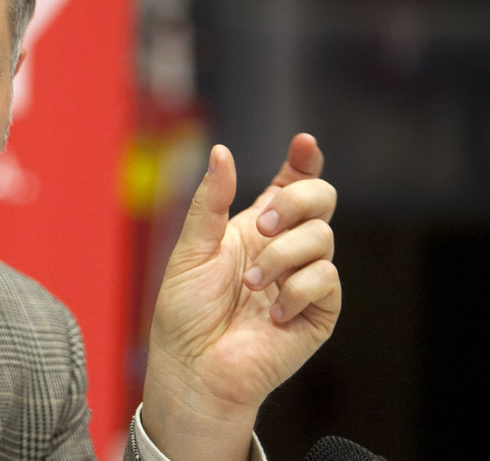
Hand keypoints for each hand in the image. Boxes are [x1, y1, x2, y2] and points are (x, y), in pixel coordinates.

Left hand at [141, 135, 339, 459]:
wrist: (194, 367)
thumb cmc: (185, 313)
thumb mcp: (191, 248)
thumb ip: (210, 201)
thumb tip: (221, 152)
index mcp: (252, 228)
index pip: (289, 185)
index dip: (303, 161)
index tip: (304, 143)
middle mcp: (283, 248)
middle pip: (319, 199)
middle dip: (296, 201)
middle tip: (262, 226)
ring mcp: (303, 279)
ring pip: (323, 237)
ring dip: (282, 256)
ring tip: (251, 285)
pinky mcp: (319, 312)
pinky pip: (327, 279)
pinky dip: (297, 290)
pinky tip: (272, 313)